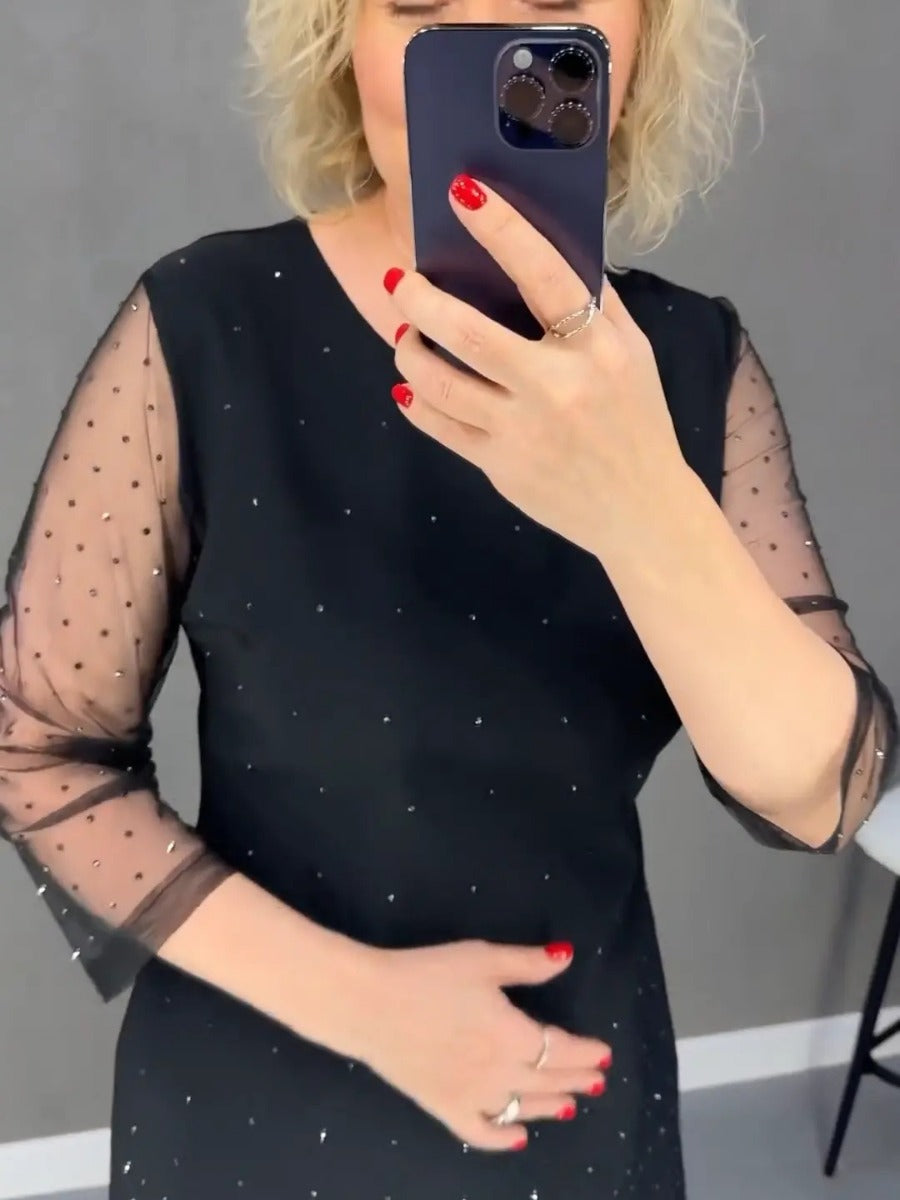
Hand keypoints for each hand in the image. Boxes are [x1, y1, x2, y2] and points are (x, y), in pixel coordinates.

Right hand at [358, 938, 612, 1151]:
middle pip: (547, 1081)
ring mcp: (472, 1096)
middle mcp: (499, 1073)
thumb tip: (567, 958)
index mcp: (512, 1034)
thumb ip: (526, 963)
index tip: (603, 1053)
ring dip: (550, 1107)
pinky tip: (518, 1135)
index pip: (560, 1049)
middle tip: (596, 1079)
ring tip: (569, 1104)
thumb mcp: (482, 959)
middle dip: (576, 1080)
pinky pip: (481, 1132)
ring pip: (522, 1109)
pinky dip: (503, 1137)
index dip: (585, 1052)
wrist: (370, 1004)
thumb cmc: (427, 975)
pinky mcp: (444, 1108)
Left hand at [385, 173, 687, 559]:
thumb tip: (548, 246)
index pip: (546, 275)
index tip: (463, 193)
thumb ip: (596, 304)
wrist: (643, 512)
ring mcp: (524, 432)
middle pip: (469, 333)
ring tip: (406, 335)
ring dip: (410, 351)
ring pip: (440, 383)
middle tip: (400, 281)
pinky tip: (410, 384)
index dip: (502, 230)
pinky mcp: (501, 468)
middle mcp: (559, 388)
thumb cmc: (638, 422)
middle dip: (421, 300)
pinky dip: (416, 401)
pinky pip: (441, 426)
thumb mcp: (634, 355)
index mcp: (599, 349)